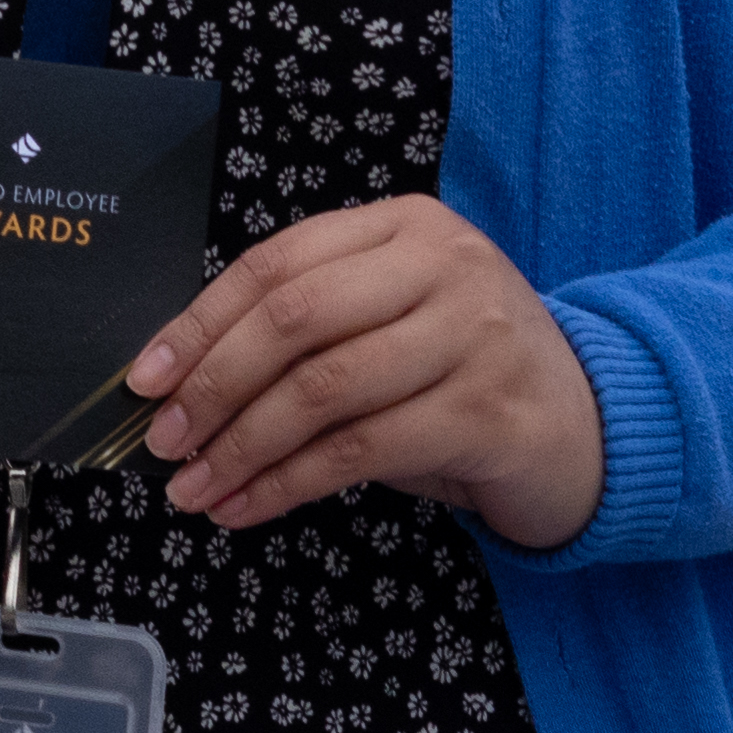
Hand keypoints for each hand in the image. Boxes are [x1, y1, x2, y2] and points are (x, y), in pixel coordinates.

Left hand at [120, 195, 603, 548]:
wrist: (586, 427)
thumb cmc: (461, 374)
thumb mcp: (389, 323)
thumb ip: (308, 328)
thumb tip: (180, 378)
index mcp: (404, 225)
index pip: (277, 264)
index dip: (200, 322)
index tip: (145, 377)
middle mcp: (443, 265)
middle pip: (294, 320)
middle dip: (213, 385)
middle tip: (164, 440)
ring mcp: (474, 335)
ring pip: (321, 390)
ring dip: (241, 447)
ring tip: (194, 488)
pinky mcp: (488, 412)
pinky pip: (360, 450)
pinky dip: (288, 484)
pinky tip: (248, 507)